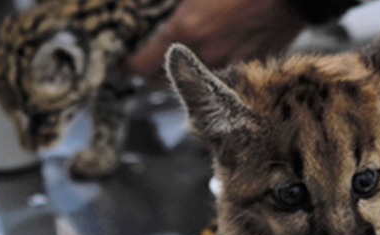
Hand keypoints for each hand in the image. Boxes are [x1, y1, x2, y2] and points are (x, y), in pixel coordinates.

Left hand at [127, 0, 306, 79]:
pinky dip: (213, 69)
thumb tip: (163, 12)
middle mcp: (206, 58)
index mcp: (187, 32)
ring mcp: (231, 67)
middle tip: (151, 54)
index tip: (127, 55)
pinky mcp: (252, 68)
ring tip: (185, 54)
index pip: (140, 66)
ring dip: (184, 72)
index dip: (129, 60)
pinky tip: (216, 49)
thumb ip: (172, 5)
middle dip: (154, 70)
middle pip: (163, 81)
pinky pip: (222, 76)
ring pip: (193, 82)